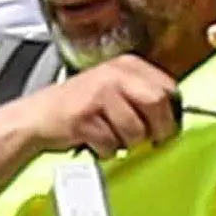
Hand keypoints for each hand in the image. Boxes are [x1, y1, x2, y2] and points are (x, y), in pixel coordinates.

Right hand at [21, 54, 183, 159]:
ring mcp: (98, 93)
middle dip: (156, 130)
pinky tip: (93, 141)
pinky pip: (110, 144)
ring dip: (126, 144)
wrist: (39, 116)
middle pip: (157, 104)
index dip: (171, 113)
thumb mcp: (116, 89)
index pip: (168, 88)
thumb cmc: (83, 107)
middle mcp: (114, 74)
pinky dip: (105, 151)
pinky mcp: (84, 117)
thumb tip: (176, 118)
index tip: (163, 128)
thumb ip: (144, 96)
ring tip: (110, 137)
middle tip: (146, 141)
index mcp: (128, 64)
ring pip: (135, 130)